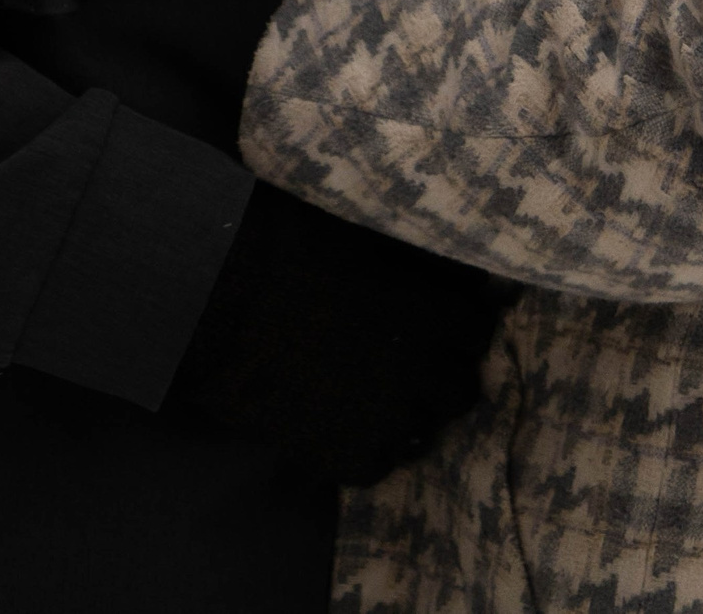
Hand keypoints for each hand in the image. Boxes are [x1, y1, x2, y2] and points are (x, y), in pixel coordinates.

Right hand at [165, 180, 500, 484]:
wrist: (223, 292)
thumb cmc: (293, 244)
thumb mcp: (373, 237)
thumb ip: (424, 263)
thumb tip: (466, 277)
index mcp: (435, 311)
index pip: (479, 331)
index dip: (459, 327)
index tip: (441, 324)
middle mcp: (424, 370)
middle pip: (462, 391)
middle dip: (443, 378)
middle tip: (412, 365)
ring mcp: (386, 419)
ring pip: (423, 434)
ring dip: (407, 416)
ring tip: (375, 397)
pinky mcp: (345, 454)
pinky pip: (378, 465)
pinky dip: (367, 448)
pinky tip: (343, 422)